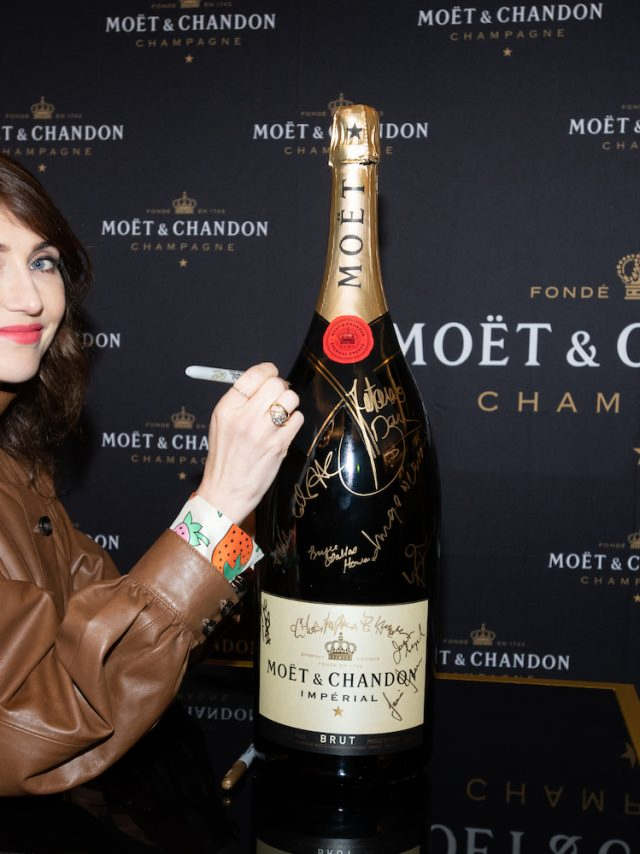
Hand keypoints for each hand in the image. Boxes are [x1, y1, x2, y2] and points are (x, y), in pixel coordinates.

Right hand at [197, 362, 302, 523]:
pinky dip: (294, 421)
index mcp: (226, 409)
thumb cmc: (225, 457)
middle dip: (280, 387)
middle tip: (277, 396)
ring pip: (290, 398)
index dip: (267, 370)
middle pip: (275, 384)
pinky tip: (283, 430)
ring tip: (281, 414)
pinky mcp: (279, 445)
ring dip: (289, 403)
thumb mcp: (220, 423)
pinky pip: (298, 419)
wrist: (226, 492)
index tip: (271, 374)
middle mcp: (244, 418)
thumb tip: (263, 379)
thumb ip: (239, 400)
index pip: (253, 375)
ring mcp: (263, 432)